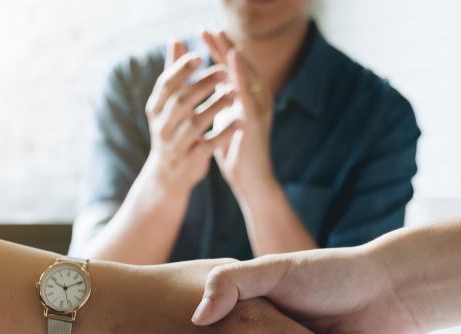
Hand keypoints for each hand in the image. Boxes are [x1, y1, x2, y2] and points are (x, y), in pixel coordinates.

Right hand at [144, 41, 239, 193]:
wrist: (168, 176)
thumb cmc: (172, 131)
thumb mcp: (168, 104)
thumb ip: (174, 73)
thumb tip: (176, 40)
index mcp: (155, 110)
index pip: (166, 85)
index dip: (181, 70)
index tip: (200, 56)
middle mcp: (161, 128)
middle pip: (181, 101)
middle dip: (203, 85)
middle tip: (224, 72)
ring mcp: (175, 146)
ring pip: (195, 123)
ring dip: (215, 106)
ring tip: (233, 94)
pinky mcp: (190, 162)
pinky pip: (208, 146)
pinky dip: (224, 134)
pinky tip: (238, 122)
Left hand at [202, 30, 276, 199]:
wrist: (249, 179)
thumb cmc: (236, 151)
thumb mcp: (224, 119)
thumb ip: (221, 100)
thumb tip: (211, 83)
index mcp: (246, 98)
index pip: (231, 68)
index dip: (218, 50)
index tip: (202, 33)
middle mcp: (255, 99)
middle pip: (240, 66)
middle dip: (224, 46)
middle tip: (208, 28)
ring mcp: (259, 108)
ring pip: (247, 75)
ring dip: (233, 54)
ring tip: (220, 37)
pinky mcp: (257, 120)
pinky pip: (249, 92)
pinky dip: (240, 75)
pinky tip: (232, 61)